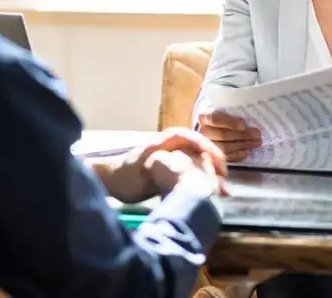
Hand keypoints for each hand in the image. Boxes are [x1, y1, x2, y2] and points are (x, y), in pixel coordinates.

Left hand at [95, 128, 227, 203]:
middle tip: (224, 180)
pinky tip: (208, 193)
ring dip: (209, 172)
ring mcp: (168, 157)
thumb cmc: (121, 179)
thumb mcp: (137, 181)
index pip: (185, 137)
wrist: (107, 180)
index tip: (217, 160)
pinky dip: (200, 179)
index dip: (203, 145)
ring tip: (221, 190)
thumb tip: (180, 173)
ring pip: (194, 160)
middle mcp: (166, 148)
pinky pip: (189, 169)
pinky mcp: (169, 168)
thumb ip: (158, 175)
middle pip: (195, 149)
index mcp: (159, 146)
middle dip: (212, 161)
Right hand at [197, 111, 261, 161]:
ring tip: (256, 143)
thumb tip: (249, 121)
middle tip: (257, 135)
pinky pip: (225, 157)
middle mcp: (202, 132)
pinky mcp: (211, 156)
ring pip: (225, 147)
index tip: (244, 125)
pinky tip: (246, 152)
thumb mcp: (222, 110)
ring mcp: (205, 146)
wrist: (207, 127)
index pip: (216, 120)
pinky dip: (237, 155)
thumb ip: (232, 114)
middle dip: (242, 135)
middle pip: (223, 135)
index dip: (230, 123)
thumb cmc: (218, 117)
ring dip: (243, 145)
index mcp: (204, 117)